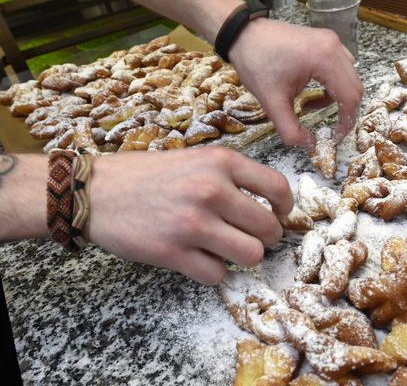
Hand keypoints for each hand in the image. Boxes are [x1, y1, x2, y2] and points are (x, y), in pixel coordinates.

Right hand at [87, 147, 292, 283]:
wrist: (94, 191)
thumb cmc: (148, 175)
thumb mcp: (195, 159)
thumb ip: (231, 177)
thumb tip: (269, 205)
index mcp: (221, 162)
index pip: (279, 187)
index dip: (285, 208)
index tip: (278, 215)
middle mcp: (212, 190)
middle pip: (269, 229)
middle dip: (265, 238)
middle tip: (249, 237)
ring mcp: (193, 223)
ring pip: (252, 256)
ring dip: (243, 257)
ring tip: (226, 249)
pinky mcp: (173, 252)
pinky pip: (217, 274)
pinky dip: (213, 271)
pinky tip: (198, 258)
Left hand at [229, 18, 362, 148]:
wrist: (242, 35)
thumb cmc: (255, 62)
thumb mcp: (272, 103)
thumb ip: (292, 130)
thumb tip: (311, 147)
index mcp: (325, 59)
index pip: (350, 97)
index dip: (346, 121)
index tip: (335, 137)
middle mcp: (334, 47)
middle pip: (355, 87)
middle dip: (344, 111)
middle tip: (330, 129)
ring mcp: (331, 41)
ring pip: (349, 77)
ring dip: (337, 97)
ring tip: (310, 106)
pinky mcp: (326, 41)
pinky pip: (340, 67)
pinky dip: (332, 84)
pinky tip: (311, 92)